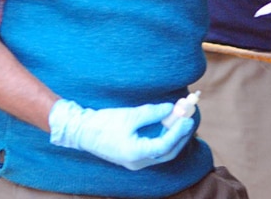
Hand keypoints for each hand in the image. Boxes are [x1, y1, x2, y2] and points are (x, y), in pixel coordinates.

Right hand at [48, 99, 194, 169]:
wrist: (82, 131)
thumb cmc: (103, 123)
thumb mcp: (129, 115)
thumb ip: (151, 112)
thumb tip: (171, 108)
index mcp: (135, 153)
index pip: (165, 145)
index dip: (178, 132)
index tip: (187, 119)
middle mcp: (137, 161)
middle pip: (167, 153)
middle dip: (180, 136)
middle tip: (188, 120)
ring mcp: (135, 161)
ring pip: (161, 153)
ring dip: (172, 137)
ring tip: (180, 121)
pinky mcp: (132, 156)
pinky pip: (153, 150)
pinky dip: (162, 138)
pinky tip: (166, 126)